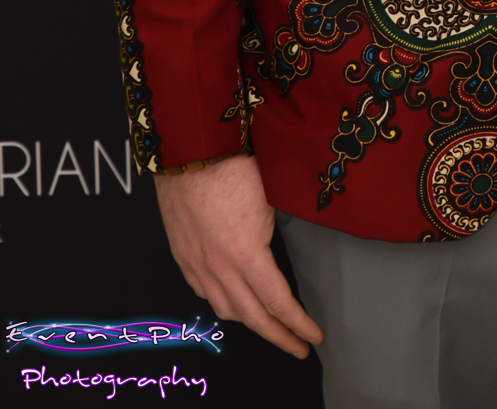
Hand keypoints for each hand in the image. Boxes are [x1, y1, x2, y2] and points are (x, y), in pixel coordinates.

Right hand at [154, 154, 323, 358]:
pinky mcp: (182, 255)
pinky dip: (222, 302)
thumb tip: (281, 246)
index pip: (278, 302)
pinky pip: (203, 292)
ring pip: (225, 309)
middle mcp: (219, 267)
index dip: (298, 324)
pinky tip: (232, 299)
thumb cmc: (231, 164)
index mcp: (246, 254)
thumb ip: (274, 233)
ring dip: (250, 322)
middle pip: (253, 317)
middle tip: (298, 346)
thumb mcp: (269, 198)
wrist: (189, 149)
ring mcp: (197, 263)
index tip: (313, 336)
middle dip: (280, 337)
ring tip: (269, 323)